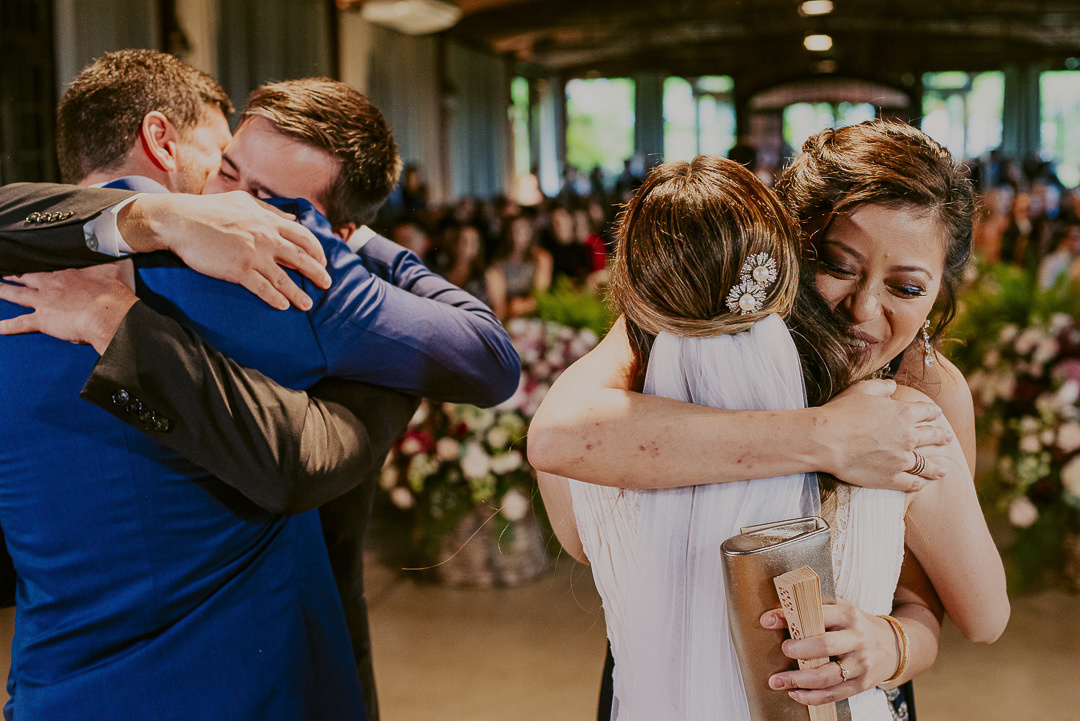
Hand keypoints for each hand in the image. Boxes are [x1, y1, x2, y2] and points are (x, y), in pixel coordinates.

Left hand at [0, 261, 137, 353]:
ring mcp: (43, 302)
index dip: (35, 261)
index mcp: (65, 272)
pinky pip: (19, 324)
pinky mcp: (43, 321)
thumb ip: (110, 254)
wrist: (111, 313)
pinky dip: (5, 327)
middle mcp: (49, 284)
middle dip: (13, 273)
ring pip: (15, 294)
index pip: (45, 263)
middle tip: (3, 270)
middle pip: (25, 276)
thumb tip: (114, 240)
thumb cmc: (116, 291)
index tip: (27, 258)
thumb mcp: (116, 265)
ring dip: (2, 291)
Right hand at [120, 192, 331, 310]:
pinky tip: (283, 306)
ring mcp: (252, 254)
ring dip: (299, 293)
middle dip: (317, 272)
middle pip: (301, 257)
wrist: (180, 221)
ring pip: (284, 278)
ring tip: (309, 304)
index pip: (303, 236)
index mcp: (268, 221)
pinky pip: (262, 288)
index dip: (316, 250)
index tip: (322, 261)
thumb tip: (292, 218)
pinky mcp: (238, 270)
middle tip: (327, 284)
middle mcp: (265, 237)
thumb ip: (270, 210)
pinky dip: (275, 298)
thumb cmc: (209, 210)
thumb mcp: (243, 202)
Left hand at [760, 600, 898, 705]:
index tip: (767, 621)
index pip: (816, 614)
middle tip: (783, 649)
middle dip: (799, 650)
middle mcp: (856, 639)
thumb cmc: (858, 626)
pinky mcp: (861, 684)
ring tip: (778, 681)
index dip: (789, 618)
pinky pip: (833, 694)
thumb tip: (776, 612)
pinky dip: (811, 697)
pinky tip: (795, 693)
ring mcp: (860, 664)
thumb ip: (814, 609)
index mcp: (848, 615)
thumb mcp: (841, 610)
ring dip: (799, 680)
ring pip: (826, 676)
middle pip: (824, 646)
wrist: (894, 647)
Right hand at [816, 379, 951, 490]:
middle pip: (932, 436)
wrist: (825, 440)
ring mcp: (901, 459)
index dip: (933, 412)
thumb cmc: (840, 412)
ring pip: (926, 464)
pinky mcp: (891, 477)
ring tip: (943, 470)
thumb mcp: (861, 390)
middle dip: (941, 436)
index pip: (927, 411)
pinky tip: (922, 483)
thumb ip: (881, 386)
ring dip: (936, 467)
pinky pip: (912, 482)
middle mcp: (908, 436)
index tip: (937, 414)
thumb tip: (892, 385)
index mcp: (904, 413)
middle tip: (947, 438)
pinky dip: (919, 483)